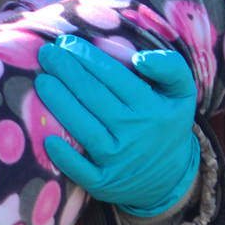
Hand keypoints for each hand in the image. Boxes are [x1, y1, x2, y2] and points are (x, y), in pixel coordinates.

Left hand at [36, 35, 199, 217]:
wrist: (171, 176)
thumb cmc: (167, 123)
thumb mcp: (182, 93)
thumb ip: (171, 67)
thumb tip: (139, 58)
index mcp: (151, 108)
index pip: (113, 76)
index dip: (87, 56)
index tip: (66, 42)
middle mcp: (135, 133)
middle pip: (93, 97)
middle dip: (66, 71)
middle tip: (46, 53)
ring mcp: (119, 160)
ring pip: (83, 128)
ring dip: (59, 102)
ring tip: (42, 81)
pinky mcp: (105, 183)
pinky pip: (81, 170)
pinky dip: (64, 157)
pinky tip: (47, 138)